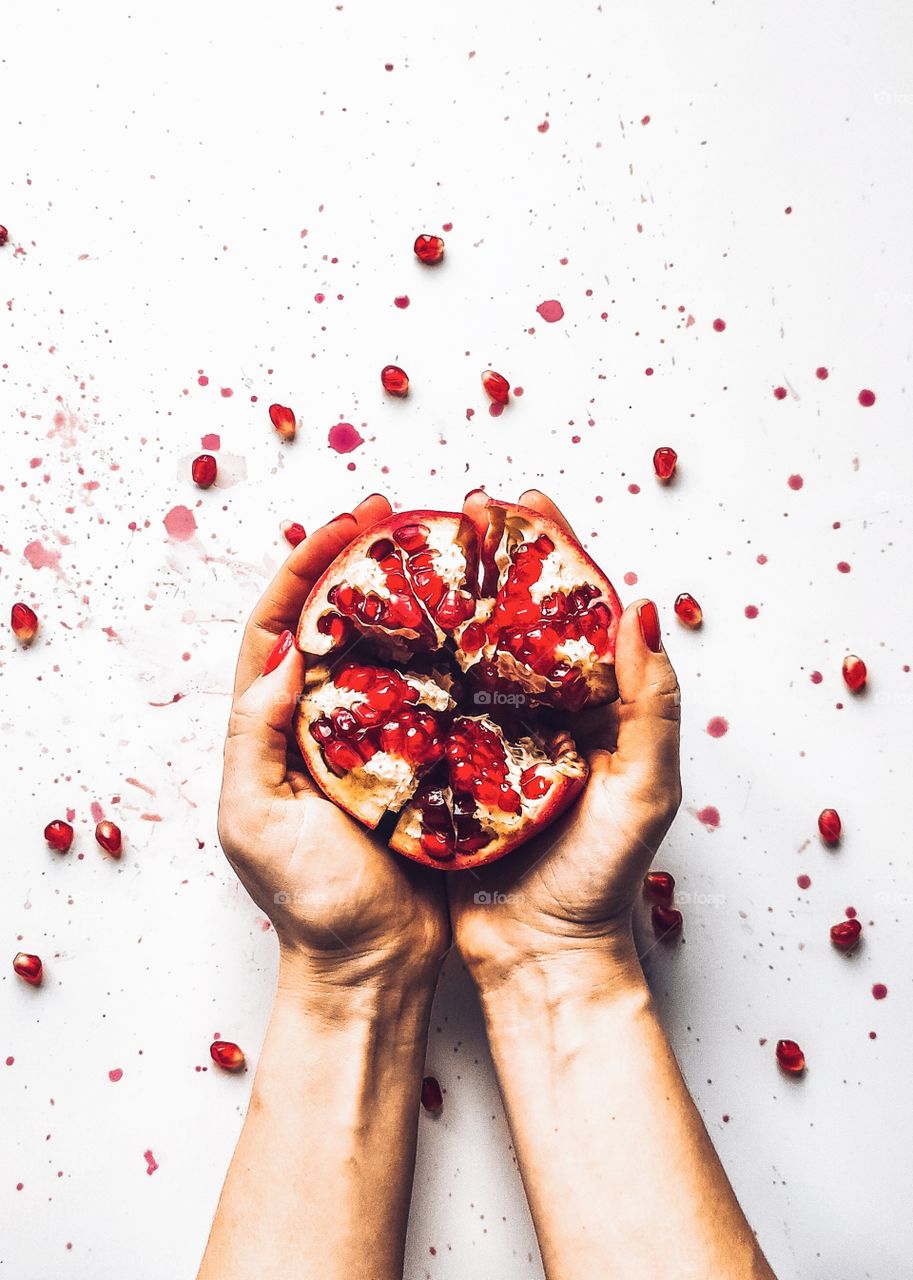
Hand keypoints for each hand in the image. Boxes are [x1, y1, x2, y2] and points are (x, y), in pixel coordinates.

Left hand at [217, 495, 449, 992]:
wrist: (375, 966)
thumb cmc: (311, 904)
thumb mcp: (258, 822)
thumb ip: (256, 737)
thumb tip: (281, 650)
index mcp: (272, 728)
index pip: (277, 626)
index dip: (305, 568)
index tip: (345, 524)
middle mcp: (320, 722)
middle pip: (332, 621)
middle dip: (357, 560)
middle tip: (396, 513)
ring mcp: (374, 738)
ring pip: (386, 648)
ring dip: (407, 596)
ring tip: (439, 550)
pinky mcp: (424, 759)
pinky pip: (433, 692)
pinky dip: (449, 653)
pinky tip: (478, 626)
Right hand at [448, 488, 681, 983]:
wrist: (541, 961)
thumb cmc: (600, 882)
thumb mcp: (644, 792)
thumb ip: (653, 704)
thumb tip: (644, 608)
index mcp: (595, 708)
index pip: (576, 610)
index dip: (554, 551)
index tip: (525, 501)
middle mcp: (541, 714)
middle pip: (514, 620)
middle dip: (489, 562)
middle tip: (458, 513)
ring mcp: (491, 740)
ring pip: (465, 656)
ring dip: (443, 607)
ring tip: (411, 556)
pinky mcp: (447, 771)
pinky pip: (427, 709)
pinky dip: (408, 670)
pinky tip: (378, 638)